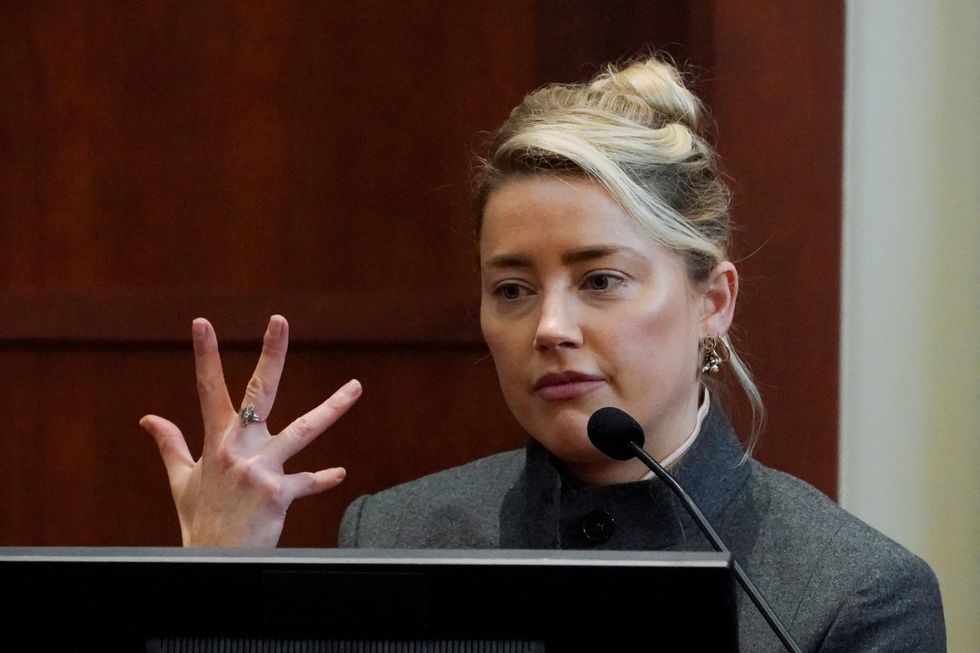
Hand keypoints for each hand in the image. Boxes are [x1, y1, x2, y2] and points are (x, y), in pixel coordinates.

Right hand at [140, 315, 360, 546]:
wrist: (216, 562)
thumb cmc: (201, 521)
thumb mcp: (182, 481)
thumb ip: (171, 445)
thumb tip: (149, 418)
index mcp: (216, 443)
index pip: (208, 390)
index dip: (205, 355)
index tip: (202, 322)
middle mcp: (238, 450)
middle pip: (257, 393)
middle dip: (270, 355)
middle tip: (279, 321)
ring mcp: (260, 470)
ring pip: (304, 430)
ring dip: (333, 407)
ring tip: (356, 387)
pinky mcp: (279, 494)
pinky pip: (308, 481)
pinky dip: (323, 478)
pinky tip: (339, 474)